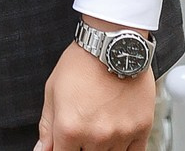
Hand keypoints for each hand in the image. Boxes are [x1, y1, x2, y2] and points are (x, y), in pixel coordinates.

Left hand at [34, 22, 155, 150]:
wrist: (113, 44)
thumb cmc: (83, 62)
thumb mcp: (53, 90)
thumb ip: (47, 126)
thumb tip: (43, 150)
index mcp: (70, 128)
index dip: (61, 150)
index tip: (66, 143)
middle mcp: (95, 135)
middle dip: (81, 146)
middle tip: (84, 127)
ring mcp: (120, 134)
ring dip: (102, 147)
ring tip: (100, 124)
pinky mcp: (141, 128)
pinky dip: (124, 150)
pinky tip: (118, 138)